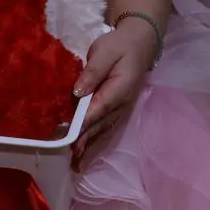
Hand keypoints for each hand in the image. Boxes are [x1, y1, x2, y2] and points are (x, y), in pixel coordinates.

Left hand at [72, 17, 157, 154]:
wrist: (139, 44)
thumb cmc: (120, 46)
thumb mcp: (104, 52)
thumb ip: (92, 72)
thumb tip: (78, 92)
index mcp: (118, 90)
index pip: (97, 111)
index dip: (83, 127)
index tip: (70, 141)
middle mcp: (121, 104)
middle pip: (100, 126)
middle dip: (85, 144)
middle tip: (71, 161)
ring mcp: (121, 109)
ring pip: (103, 131)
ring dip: (90, 147)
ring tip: (77, 165)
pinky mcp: (117, 109)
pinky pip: (106, 128)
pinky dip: (96, 141)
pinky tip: (86, 152)